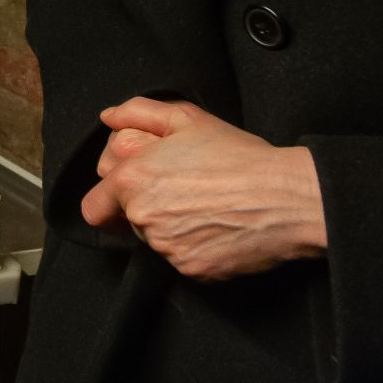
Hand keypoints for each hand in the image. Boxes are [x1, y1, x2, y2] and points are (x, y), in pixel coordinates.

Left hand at [80, 97, 326, 280]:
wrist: (287, 197)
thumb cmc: (238, 156)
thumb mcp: (187, 118)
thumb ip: (138, 113)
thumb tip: (108, 118)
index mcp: (131, 179)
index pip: (94, 206)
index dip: (112, 200)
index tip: (133, 194)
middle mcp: (142, 217)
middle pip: (128, 221)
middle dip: (147, 208)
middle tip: (183, 192)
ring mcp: (166, 247)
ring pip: (155, 241)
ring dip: (171, 228)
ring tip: (207, 207)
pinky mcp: (192, 269)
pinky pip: (182, 261)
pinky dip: (195, 248)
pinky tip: (219, 227)